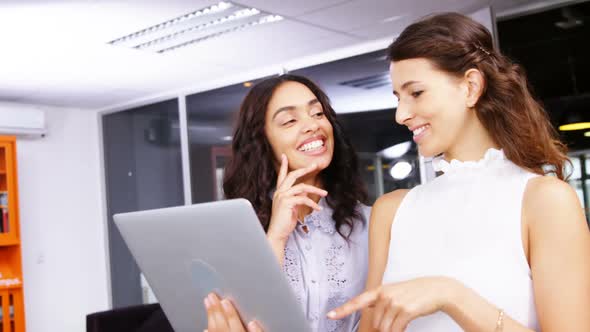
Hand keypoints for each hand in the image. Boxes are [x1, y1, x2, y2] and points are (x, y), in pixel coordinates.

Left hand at [204, 293, 263, 331]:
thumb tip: (254, 323)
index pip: (234, 321)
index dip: (229, 311)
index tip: (225, 300)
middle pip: (221, 323)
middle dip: (216, 308)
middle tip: (211, 296)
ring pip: (213, 328)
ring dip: (210, 315)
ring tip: (207, 302)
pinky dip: (208, 330)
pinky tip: (205, 326)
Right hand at [267, 154, 327, 243]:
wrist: (278, 233)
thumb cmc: (284, 221)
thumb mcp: (292, 207)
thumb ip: (297, 197)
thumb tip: (305, 192)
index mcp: (279, 192)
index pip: (281, 176)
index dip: (283, 165)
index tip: (284, 156)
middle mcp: (279, 192)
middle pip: (292, 175)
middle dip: (304, 169)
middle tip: (314, 165)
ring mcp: (282, 196)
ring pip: (302, 187)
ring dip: (315, 190)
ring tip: (325, 193)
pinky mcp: (287, 202)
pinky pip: (303, 199)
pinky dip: (313, 203)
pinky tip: (318, 209)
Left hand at [327, 277, 458, 331]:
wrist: (437, 289)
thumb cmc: (416, 293)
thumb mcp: (396, 293)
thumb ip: (382, 303)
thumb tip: (377, 323)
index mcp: (380, 290)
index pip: (358, 301)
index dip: (343, 310)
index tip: (330, 316)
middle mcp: (385, 295)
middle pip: (375, 323)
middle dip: (385, 327)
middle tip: (397, 319)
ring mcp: (394, 302)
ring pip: (385, 328)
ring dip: (393, 330)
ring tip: (404, 318)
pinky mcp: (405, 310)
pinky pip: (396, 330)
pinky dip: (400, 331)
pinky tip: (407, 323)